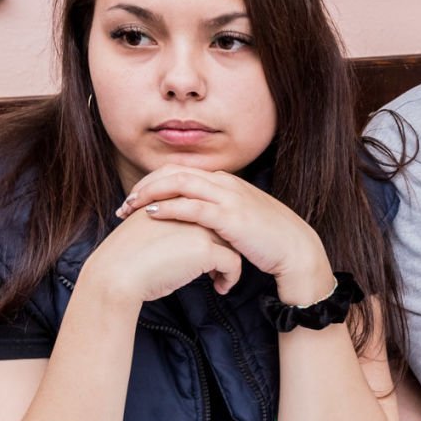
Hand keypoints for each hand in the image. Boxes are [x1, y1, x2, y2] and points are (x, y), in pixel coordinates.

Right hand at [83, 201, 243, 300]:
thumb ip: (164, 225)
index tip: (208, 250)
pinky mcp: (205, 249)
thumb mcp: (144, 230)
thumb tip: (176, 239)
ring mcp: (199, 227)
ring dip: (228, 261)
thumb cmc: (124, 258)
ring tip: (217, 277)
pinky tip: (219, 288)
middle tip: (217, 265)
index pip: (203, 208)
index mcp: (172, 200)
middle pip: (220, 223)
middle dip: (223, 244)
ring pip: (231, 242)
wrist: (116, 274)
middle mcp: (188, 207)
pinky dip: (230, 278)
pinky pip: (233, 263)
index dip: (210, 230)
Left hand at [117, 166, 332, 302]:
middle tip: (125, 203)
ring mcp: (229, 198)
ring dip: (151, 193)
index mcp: (226, 181)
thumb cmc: (268, 239)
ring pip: (180, 184)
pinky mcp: (231, 218)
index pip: (182, 171)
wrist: (296, 249)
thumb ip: (217, 214)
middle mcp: (225, 183)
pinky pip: (193, 207)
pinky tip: (152, 214)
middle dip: (145, 185)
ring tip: (130, 207)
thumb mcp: (240, 219)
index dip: (154, 181)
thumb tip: (194, 223)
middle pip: (175, 172)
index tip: (135, 198)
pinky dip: (169, 207)